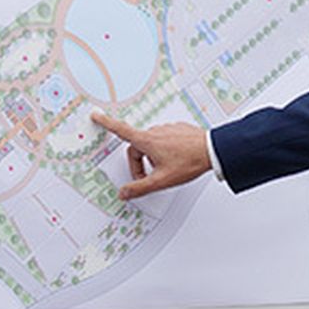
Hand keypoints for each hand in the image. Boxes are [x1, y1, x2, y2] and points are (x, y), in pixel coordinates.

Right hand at [90, 112, 210, 199]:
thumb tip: (124, 193)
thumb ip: (140, 188)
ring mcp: (167, 129)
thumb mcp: (161, 180)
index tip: (96, 115)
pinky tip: (176, 160)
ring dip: (152, 158)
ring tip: (167, 170)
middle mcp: (155, 131)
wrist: (213, 151)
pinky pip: (165, 141)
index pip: (120, 130)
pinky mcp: (178, 130)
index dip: (106, 123)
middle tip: (149, 179)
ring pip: (151, 145)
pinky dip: (165, 151)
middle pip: (137, 147)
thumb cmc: (189, 162)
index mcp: (147, 141)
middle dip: (139, 164)